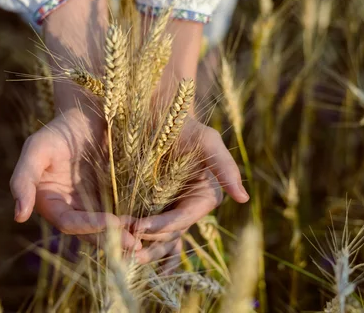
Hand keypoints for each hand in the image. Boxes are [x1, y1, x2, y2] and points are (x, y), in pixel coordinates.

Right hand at [10, 107, 141, 249]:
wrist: (87, 112)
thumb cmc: (60, 128)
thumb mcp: (37, 148)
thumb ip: (23, 180)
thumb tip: (19, 216)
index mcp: (50, 202)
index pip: (68, 224)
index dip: (89, 227)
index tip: (114, 223)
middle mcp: (70, 209)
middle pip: (89, 233)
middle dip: (111, 239)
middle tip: (135, 244)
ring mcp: (91, 205)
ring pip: (106, 230)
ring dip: (123, 238)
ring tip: (142, 241)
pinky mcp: (111, 198)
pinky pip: (120, 216)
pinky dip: (131, 224)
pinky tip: (147, 226)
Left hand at [131, 117, 248, 250]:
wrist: (156, 115)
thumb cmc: (183, 125)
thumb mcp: (206, 141)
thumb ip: (225, 167)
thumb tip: (244, 199)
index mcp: (204, 197)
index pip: (183, 218)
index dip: (163, 225)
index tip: (139, 226)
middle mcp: (187, 207)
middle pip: (170, 233)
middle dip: (149, 239)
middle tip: (125, 240)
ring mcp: (168, 209)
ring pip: (157, 237)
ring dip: (142, 245)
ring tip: (120, 248)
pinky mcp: (150, 207)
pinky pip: (145, 228)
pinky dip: (135, 238)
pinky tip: (119, 243)